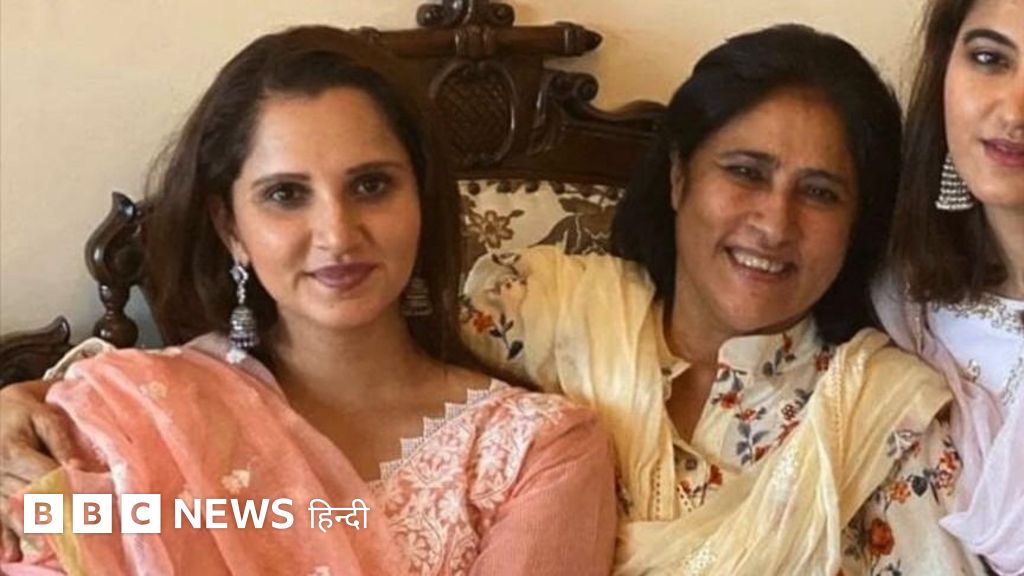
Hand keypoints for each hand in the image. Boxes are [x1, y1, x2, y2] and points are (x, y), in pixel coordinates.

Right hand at [0, 379, 73, 560]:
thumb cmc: (26, 411)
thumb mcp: (44, 417)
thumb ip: (61, 442)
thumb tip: (78, 469)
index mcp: (15, 452)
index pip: (45, 477)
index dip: (68, 492)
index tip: (89, 506)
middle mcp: (0, 472)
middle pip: (30, 499)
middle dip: (53, 516)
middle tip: (77, 531)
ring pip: (12, 512)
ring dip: (31, 531)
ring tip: (50, 547)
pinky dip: (5, 537)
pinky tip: (14, 555)